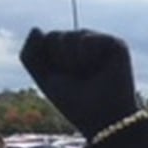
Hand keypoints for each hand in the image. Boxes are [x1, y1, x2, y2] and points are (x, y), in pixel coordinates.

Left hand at [19, 30, 140, 140]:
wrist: (102, 119)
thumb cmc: (75, 103)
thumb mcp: (44, 79)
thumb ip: (30, 55)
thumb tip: (36, 28)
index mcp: (69, 53)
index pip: (45, 40)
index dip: (48, 61)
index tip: (65, 79)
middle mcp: (86, 45)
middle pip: (55, 36)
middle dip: (59, 60)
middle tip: (78, 78)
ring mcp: (102, 44)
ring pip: (70, 36)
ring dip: (73, 60)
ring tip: (90, 74)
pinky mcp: (117, 45)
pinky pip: (87, 39)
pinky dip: (87, 56)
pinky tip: (100, 68)